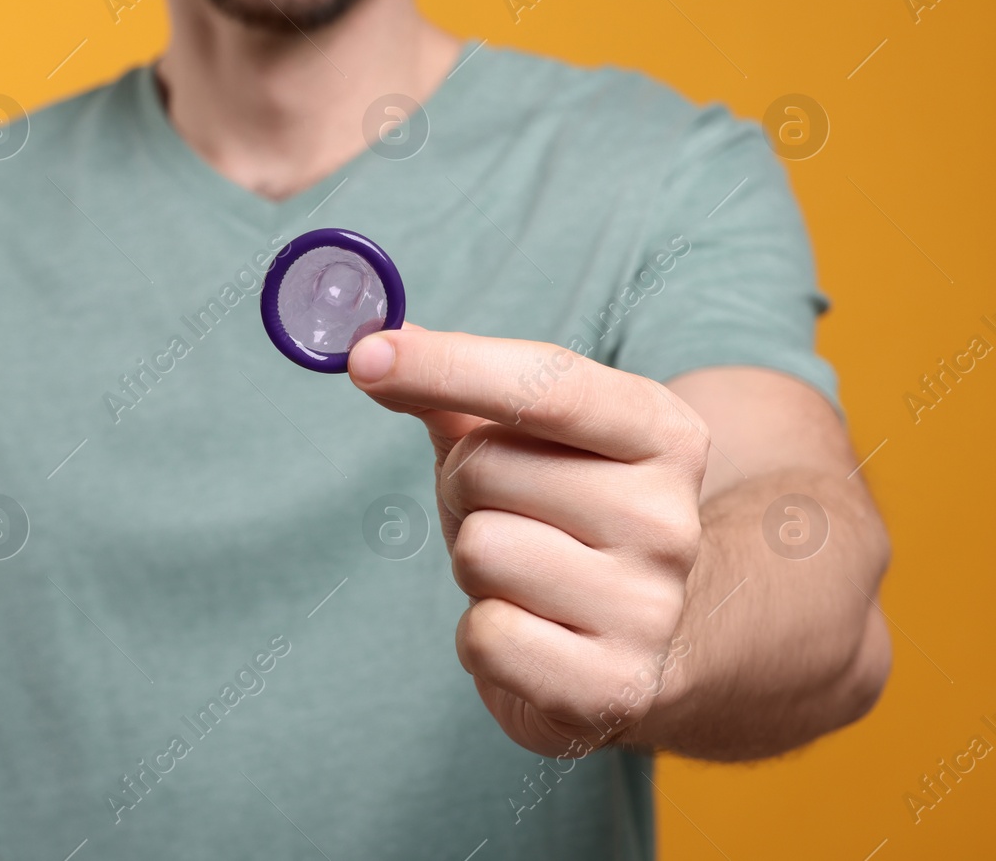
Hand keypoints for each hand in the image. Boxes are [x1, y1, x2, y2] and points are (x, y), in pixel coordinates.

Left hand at [347, 324, 709, 756]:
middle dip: (466, 488)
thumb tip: (373, 349)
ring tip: (525, 578)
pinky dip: (484, 636)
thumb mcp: (524, 443)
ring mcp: (650, 606)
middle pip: (485, 466)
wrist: (649, 648)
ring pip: (479, 550)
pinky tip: (531, 633)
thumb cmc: (564, 523)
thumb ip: (454, 389)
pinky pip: (485, 635)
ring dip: (475, 565)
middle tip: (511, 517)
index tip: (366, 356)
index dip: (447, 364)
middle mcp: (670, 516)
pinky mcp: (616, 687)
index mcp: (662, 433)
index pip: (546, 383)